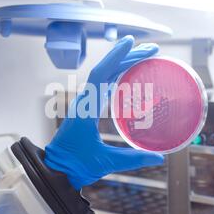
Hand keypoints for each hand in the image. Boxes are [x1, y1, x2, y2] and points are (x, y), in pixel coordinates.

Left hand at [44, 36, 163, 189]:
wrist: (55, 171)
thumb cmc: (74, 166)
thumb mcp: (104, 162)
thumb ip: (132, 159)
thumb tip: (159, 158)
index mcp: (86, 109)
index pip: (102, 75)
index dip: (117, 57)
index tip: (131, 42)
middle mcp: (84, 102)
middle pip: (107, 71)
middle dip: (128, 57)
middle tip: (151, 50)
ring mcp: (85, 105)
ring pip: (104, 77)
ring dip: (122, 65)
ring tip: (143, 57)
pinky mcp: (86, 111)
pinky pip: (102, 88)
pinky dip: (116, 77)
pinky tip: (125, 76)